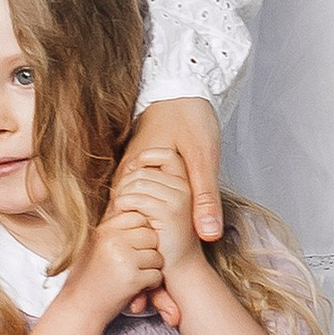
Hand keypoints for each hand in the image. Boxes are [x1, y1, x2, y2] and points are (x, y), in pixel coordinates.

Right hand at [74, 193, 166, 322]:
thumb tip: (138, 199)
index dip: (140, 233)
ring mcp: (122, 258)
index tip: (131, 247)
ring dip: (150, 268)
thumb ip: (115, 226)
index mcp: (105, 229)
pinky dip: (150, 284)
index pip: (138, 217)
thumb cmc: (91, 274)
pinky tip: (134, 287)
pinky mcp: (131, 278)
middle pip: (151, 235)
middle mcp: (112, 240)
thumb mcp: (98, 243)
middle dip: (148, 250)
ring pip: (157, 255)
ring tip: (132, 275)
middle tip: (133, 263)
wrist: (80, 306)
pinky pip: (156, 275)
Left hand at [115, 145, 200, 278]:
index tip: (130, 174)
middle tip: (120, 200)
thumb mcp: (157, 205)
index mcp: (186, 183)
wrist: (179, 267)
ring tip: (121, 209)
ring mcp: (179, 198)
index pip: (166, 154)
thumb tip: (128, 164)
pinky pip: (136, 198)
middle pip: (144, 169)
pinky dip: (124, 205)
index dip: (145, 158)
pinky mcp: (170, 212)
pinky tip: (124, 215)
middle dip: (126, 182)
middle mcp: (186, 187)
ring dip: (123, 194)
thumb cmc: (164, 237)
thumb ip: (148, 184)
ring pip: (138, 182)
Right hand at [125, 94, 222, 245]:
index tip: (165, 248)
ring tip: (167, 238)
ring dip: (149, 222)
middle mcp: (125, 173)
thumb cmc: (190, 116)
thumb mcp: (204, 158)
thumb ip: (205, 197)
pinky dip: (151, 209)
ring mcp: (129, 170)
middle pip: (127, 217)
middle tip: (168, 247)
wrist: (182, 86)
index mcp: (134, 174)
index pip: (126, 221)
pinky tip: (166, 218)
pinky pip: (139, 196)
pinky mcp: (138, 168)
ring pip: (133, 207)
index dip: (147, 239)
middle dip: (147, 234)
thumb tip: (208, 235)